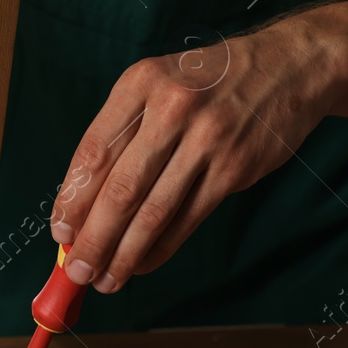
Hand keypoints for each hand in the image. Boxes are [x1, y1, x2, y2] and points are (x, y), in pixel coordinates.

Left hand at [49, 19, 338, 291]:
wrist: (288, 67)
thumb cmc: (210, 82)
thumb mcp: (160, 84)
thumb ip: (124, 132)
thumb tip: (85, 201)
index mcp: (140, 83)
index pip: (94, 152)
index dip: (72, 200)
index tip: (59, 233)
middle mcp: (171, 109)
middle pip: (119, 189)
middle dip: (92, 240)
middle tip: (75, 272)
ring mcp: (206, 140)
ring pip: (152, 211)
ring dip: (123, 254)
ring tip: (105, 280)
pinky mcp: (234, 168)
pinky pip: (187, 219)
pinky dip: (160, 248)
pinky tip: (142, 264)